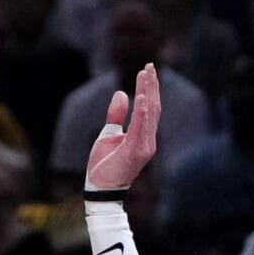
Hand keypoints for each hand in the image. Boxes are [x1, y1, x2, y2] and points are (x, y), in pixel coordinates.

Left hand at [86, 62, 160, 191]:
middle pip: (153, 108)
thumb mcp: (108, 134)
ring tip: (147, 75)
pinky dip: (142, 112)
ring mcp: (143, 146)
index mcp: (143, 136)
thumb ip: (117, 116)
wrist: (100, 188)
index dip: (149, 89)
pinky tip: (143, 97)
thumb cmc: (104, 165)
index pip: (150, 108)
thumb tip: (122, 94)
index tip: (147, 70)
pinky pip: (140, 128)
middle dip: (152, 86)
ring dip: (148, 93)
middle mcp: (148, 140)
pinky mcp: (134, 151)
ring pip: (149, 115)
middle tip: (150, 66)